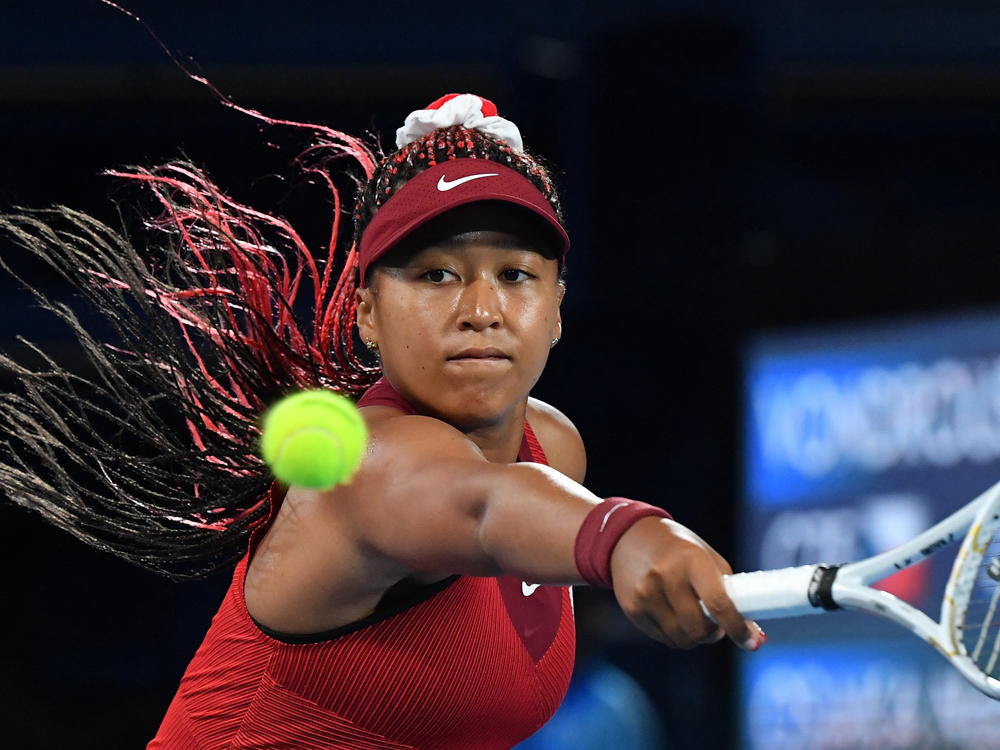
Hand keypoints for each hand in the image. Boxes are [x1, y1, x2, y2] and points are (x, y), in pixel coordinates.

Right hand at [608, 516, 763, 650]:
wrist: (628, 535)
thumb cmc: (676, 548)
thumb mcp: (705, 557)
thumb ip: (729, 592)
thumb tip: (755, 636)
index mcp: (691, 559)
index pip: (718, 603)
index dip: (737, 628)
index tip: (749, 641)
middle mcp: (666, 576)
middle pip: (699, 629)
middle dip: (713, 634)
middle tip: (716, 626)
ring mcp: (646, 593)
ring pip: (681, 639)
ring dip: (694, 637)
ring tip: (693, 619)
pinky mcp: (632, 608)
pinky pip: (662, 638)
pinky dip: (674, 634)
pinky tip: (672, 615)